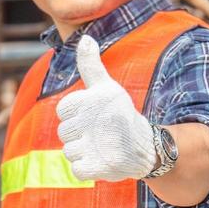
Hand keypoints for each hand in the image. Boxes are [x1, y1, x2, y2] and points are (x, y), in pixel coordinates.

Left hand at [55, 35, 157, 181]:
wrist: (146, 146)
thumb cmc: (120, 114)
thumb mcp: (106, 87)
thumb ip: (90, 65)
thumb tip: (85, 38)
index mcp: (92, 99)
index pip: (63, 110)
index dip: (75, 115)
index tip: (93, 116)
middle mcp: (93, 120)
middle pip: (64, 132)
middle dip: (78, 135)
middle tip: (100, 133)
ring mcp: (96, 144)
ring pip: (69, 151)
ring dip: (82, 152)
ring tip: (102, 146)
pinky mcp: (99, 166)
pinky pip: (76, 169)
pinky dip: (86, 167)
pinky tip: (101, 160)